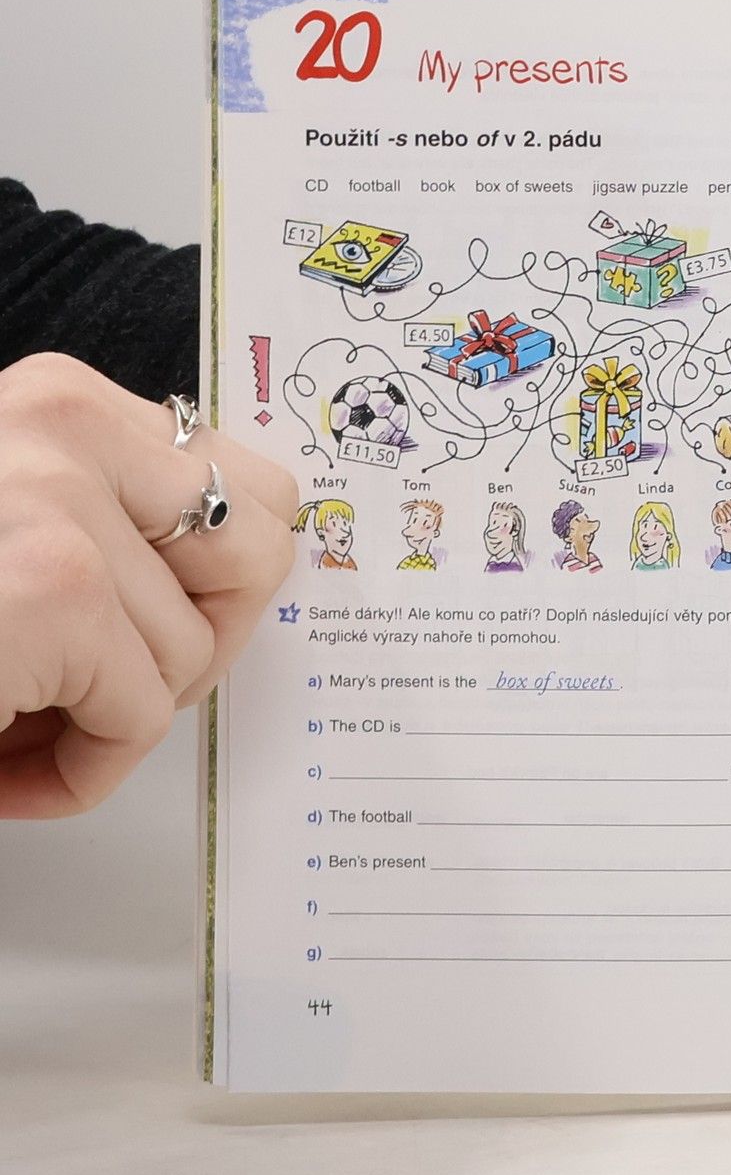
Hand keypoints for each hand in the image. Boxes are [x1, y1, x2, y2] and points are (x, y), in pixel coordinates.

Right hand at [0, 354, 298, 817]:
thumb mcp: (15, 529)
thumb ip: (104, 530)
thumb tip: (228, 595)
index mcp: (56, 403)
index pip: (245, 483)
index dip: (217, 583)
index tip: (156, 627)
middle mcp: (62, 426)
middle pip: (261, 551)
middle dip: (197, 645)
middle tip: (105, 688)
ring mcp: (57, 502)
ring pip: (191, 653)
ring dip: (111, 722)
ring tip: (12, 725)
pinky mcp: (52, 593)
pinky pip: (143, 717)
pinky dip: (81, 771)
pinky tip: (0, 763)